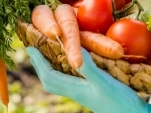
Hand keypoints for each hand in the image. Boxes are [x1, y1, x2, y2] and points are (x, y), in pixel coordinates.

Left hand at [27, 47, 150, 112]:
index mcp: (75, 90)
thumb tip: (74, 50)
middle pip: (50, 80)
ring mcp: (84, 92)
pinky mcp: (92, 91)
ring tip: (49, 53)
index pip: (49, 76)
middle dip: (40, 65)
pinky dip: (65, 69)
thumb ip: (88, 68)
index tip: (29, 47)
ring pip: (60, 80)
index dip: (38, 62)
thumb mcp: (104, 83)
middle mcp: (76, 91)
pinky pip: (71, 79)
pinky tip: (73, 62)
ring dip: (51, 66)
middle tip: (35, 50)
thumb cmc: (120, 102)